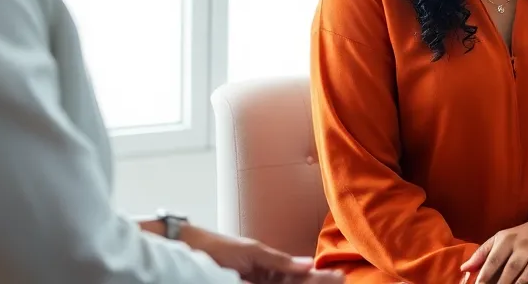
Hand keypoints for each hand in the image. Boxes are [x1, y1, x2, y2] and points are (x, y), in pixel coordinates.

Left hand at [178, 225, 343, 283]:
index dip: (317, 276)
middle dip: (317, 282)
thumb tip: (307, 264)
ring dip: (308, 283)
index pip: (298, 274)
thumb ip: (280, 260)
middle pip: (295, 283)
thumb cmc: (217, 247)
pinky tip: (303, 281)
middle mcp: (264, 278)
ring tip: (331, 280)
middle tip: (340, 280)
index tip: (336, 276)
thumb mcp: (253, 251)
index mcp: (268, 266)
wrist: (187, 250)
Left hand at [460, 218, 527, 283]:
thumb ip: (483, 254)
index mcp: (502, 238)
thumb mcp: (502, 239)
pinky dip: (525, 278)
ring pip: (514, 267)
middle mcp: (514, 241)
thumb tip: (464, 269)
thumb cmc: (523, 235)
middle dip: (491, 280)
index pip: (489, 259)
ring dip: (506, 281)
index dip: (481, 274)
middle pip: (499, 263)